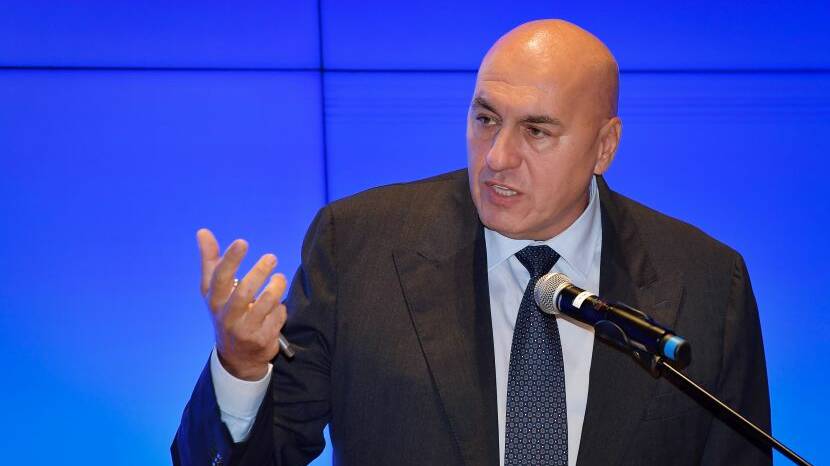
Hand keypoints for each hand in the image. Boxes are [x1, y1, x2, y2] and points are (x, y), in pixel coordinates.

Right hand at [197, 228, 287, 380]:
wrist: (237, 356)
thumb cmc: (225, 312)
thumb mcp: (214, 290)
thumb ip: (211, 260)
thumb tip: (202, 232)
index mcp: (214, 300)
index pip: (220, 278)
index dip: (230, 259)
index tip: (242, 242)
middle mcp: (227, 316)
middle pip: (244, 292)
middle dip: (259, 272)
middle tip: (271, 257)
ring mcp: (245, 330)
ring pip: (265, 304)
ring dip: (276, 288)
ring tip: (279, 277)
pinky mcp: (262, 340)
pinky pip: (278, 317)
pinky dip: (280, 309)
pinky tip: (277, 307)